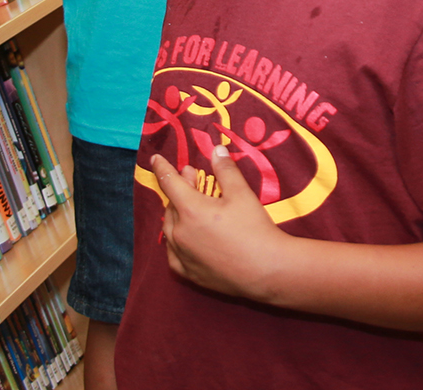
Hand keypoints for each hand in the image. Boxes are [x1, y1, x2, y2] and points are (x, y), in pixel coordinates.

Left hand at [149, 147, 288, 302]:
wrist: (266, 270)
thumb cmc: (254, 229)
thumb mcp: (242, 193)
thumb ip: (226, 170)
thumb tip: (216, 150)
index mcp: (190, 209)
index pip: (170, 182)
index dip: (162, 168)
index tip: (156, 159)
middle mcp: (179, 232)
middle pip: (172, 204)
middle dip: (180, 189)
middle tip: (193, 179)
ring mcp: (181, 254)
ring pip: (170, 228)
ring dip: (176, 213)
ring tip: (189, 206)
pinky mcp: (188, 272)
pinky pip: (172, 252)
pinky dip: (176, 240)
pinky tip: (185, 238)